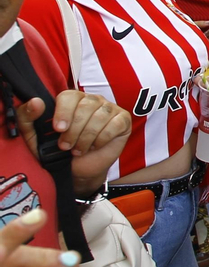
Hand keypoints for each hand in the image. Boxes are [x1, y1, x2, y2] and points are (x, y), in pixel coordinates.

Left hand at [16, 92, 131, 196]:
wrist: (77, 171)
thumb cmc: (57, 152)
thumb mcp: (35, 138)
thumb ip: (27, 118)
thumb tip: (36, 102)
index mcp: (72, 100)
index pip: (70, 95)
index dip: (64, 111)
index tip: (58, 129)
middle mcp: (92, 101)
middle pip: (86, 106)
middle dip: (75, 130)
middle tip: (66, 146)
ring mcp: (109, 109)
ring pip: (100, 116)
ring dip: (87, 137)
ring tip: (79, 149)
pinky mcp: (123, 120)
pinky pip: (115, 124)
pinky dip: (102, 139)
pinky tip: (95, 146)